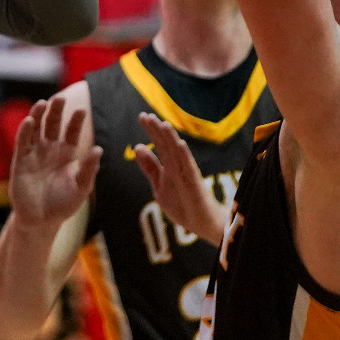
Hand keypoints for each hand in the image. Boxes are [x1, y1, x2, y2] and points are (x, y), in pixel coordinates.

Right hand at [7, 95, 99, 229]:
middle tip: (61, 98)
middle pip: (53, 124)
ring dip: (39, 114)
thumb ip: (88, 169)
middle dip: (57, 111)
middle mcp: (50, 149)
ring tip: (44, 103)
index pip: (71, 131)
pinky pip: (23, 142)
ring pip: (36, 128)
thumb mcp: (80, 187)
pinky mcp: (20, 160)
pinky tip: (30, 120)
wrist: (41, 221)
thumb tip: (100, 150)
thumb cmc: (63, 204)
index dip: (76, 121)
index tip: (82, 111)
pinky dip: (25, 130)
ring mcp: (35, 153)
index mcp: (66, 153)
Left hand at [134, 115, 227, 245]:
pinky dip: (184, 156)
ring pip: (178, 154)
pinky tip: (180, 144)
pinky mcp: (194, 184)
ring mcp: (187, 174)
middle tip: (147, 116)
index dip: (151, 130)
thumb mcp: (159, 185)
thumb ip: (149, 167)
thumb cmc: (182, 204)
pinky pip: (189, 169)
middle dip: (157, 130)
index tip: (142, 116)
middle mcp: (178, 166)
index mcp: (169, 166)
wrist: (202, 224)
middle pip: (167, 145)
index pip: (159, 144)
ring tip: (164, 124)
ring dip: (171, 139)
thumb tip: (137, 146)